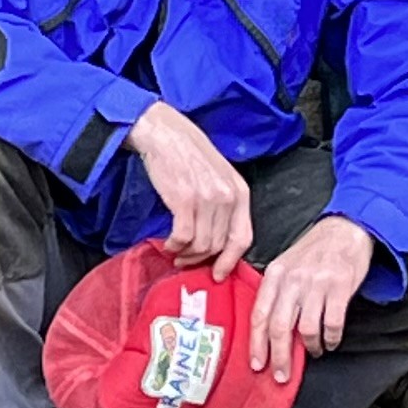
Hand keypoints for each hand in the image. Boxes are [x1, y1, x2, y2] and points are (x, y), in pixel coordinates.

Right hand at [127, 103, 254, 275]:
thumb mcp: (218, 176)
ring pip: (201, 245)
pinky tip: (167, 242)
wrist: (165, 133)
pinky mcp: (184, 200)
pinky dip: (173, 245)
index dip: (230, 261)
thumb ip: (224, 204)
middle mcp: (227, 196)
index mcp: (239, 191)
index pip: (243, 238)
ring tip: (175, 251)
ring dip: (186, 254)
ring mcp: (207, 198)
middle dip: (201, 260)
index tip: (218, 274)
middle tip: (186, 260)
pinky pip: (182, 237)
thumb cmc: (189, 154)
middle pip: (218, 245)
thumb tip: (218, 241)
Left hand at [246, 213, 374, 381]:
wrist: (345, 229)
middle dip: (279, 357)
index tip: (257, 364)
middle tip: (282, 375)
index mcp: (275, 275)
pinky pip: (332, 324)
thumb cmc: (313, 251)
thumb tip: (267, 333)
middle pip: (279, 327)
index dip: (256, 344)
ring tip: (314, 351)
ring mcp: (316, 283)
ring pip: (306, 329)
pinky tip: (331, 341)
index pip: (259, 315)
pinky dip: (331, 339)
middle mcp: (292, 279)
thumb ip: (276, 294)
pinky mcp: (339, 287)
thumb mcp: (285, 265)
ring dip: (309, 348)